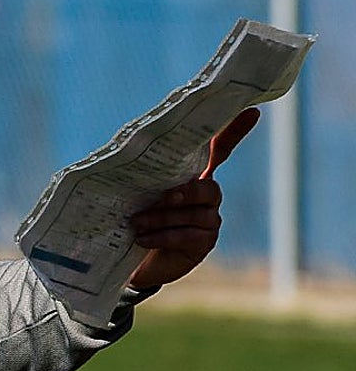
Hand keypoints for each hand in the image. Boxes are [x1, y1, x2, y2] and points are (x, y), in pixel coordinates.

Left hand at [128, 107, 260, 290]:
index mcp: (192, 176)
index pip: (219, 151)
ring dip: (162, 217)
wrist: (136, 259)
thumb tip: (118, 154)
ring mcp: (208, 221)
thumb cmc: (135, 217)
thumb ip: (138, 175)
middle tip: (162, 198)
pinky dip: (162, 236)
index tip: (252, 111)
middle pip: (209, 189)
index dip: (234, 132)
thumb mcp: (134, 192)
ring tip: (136, 222)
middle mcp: (206, 197)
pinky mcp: (203, 244)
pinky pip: (187, 236)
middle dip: (185, 193)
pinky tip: (142, 239)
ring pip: (194, 215)